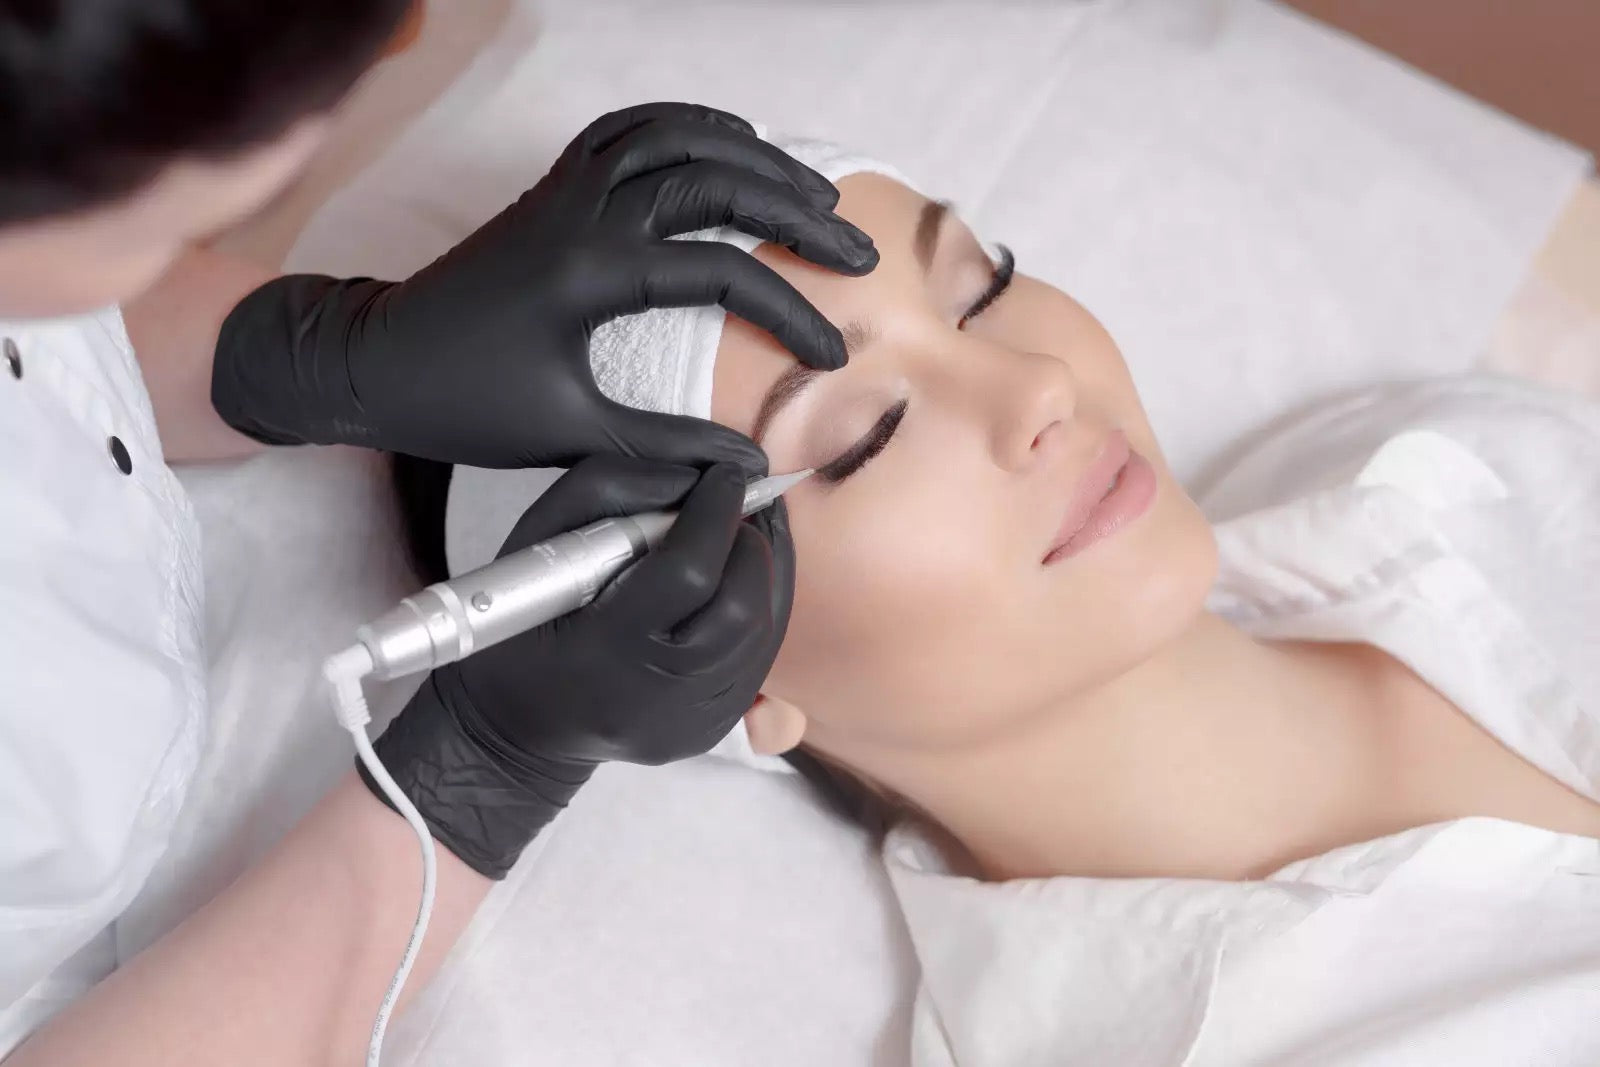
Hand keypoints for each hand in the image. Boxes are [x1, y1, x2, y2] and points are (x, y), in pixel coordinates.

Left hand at [213, 102, 877, 472]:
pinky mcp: (553, 187)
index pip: (724, 271)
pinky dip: (688, 125)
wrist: (375, 362)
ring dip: (754, 156)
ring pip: (679, 138)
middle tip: (856, 248)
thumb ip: (667, 445)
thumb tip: (749, 462)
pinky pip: (629, 128)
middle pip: (717, 181)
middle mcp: (584, 214)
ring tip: (812, 191)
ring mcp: (567, 189)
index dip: (792, 310)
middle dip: (798, 211)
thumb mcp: (571, 432)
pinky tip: (731, 140)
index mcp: (592, 275)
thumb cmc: (466, 402)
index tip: (830, 355)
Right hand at [362, 455, 794, 877]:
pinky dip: (761, 605)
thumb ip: (607, 490)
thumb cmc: (521, 624)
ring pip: (763, 631)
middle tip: (742, 504)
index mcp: (605, 653)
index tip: (726, 474)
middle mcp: (657, 698)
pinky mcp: (713, 729)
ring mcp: (691, 722)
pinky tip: (740, 576)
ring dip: (766, 570)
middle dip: (753, 542)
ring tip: (746, 530)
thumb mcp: (535, 543)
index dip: (718, 514)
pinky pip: (759, 657)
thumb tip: (692, 475)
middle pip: (742, 607)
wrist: (519, 727)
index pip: (690, 573)